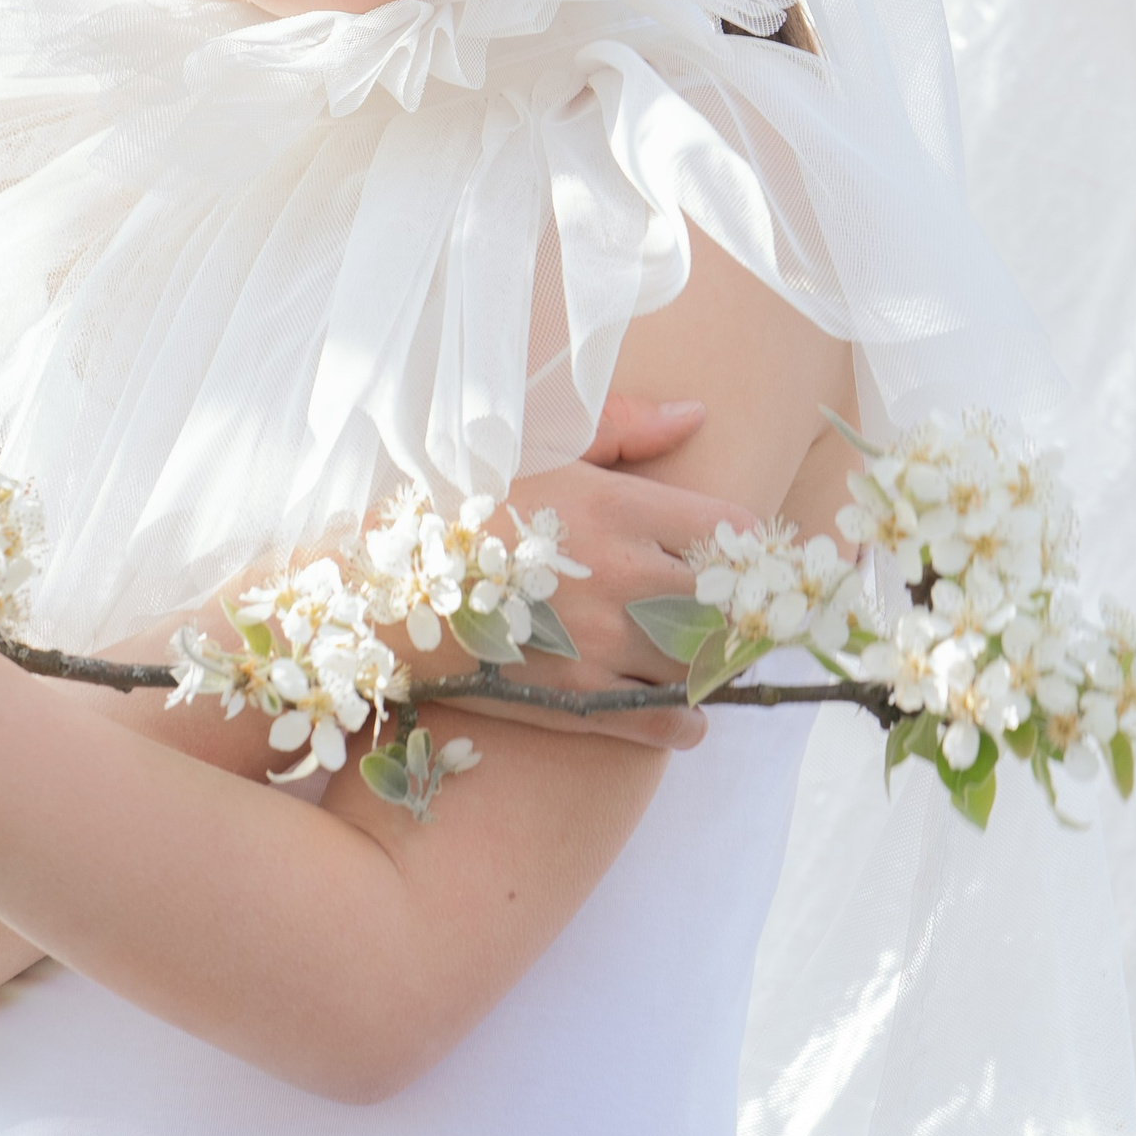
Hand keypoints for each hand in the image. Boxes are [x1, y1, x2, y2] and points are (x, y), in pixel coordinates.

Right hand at [462, 396, 755, 752]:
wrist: (388, 586)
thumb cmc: (461, 499)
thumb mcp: (536, 441)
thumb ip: (623, 426)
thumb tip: (697, 413)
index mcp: (615, 505)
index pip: (727, 528)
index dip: (747, 542)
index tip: (743, 551)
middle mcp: (621, 576)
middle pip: (726, 603)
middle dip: (737, 607)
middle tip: (735, 608)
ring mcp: (602, 644)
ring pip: (702, 665)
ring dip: (713, 663)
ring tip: (705, 654)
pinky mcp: (578, 701)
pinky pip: (666, 722)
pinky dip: (686, 719)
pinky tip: (680, 706)